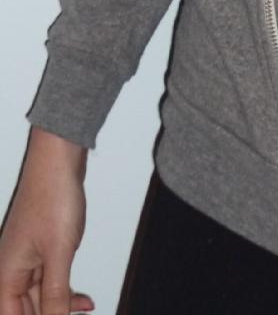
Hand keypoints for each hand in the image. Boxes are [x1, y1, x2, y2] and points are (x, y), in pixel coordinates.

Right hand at [0, 127, 94, 314]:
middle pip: (24, 309)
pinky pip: (49, 280)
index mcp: (6, 275)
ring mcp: (27, 258)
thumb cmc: (52, 198)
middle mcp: (11, 269)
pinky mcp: (42, 248)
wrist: (59, 161)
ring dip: (59, 306)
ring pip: (39, 296)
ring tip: (84, 309)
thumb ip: (56, 293)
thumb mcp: (58, 253)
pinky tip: (82, 299)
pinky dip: (64, 290)